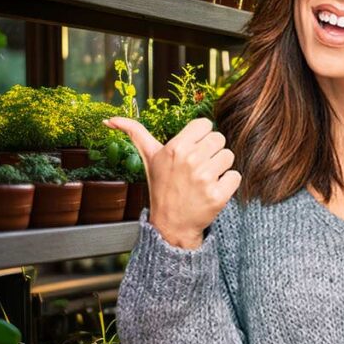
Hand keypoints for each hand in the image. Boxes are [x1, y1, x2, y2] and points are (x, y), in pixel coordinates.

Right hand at [103, 117, 241, 248]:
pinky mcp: (218, 195)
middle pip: (219, 139)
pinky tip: (212, 190)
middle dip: (211, 151)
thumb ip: (134, 132)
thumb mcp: (148, 157)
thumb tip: (108, 119)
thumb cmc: (161, 186)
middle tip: (198, 166)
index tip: (193, 149)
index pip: (205, 124)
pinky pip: (235, 176)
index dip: (201, 136)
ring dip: (220, 167)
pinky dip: (228, 184)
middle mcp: (190, 160)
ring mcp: (205, 178)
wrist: (170, 224)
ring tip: (204, 179)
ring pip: (229, 156)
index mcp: (175, 147)